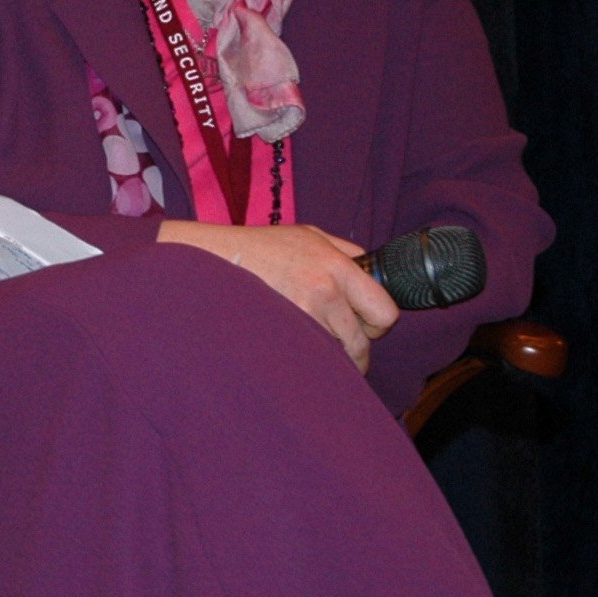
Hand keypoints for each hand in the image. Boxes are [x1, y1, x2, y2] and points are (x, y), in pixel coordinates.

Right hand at [158, 220, 399, 373]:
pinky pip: (307, 361)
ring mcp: (300, 315)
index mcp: (336, 266)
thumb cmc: (259, 246)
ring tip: (306, 341)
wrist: (212, 257)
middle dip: (353, 349)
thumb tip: (372, 272)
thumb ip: (346, 251)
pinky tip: (290, 347)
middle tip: (335, 343)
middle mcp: (324, 291)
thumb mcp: (309, 235)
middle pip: (361, 344)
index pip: (384, 312)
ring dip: (326, 356)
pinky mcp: (279, 335)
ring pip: (333, 357)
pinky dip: (304, 360)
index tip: (364, 325)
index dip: (377, 323)